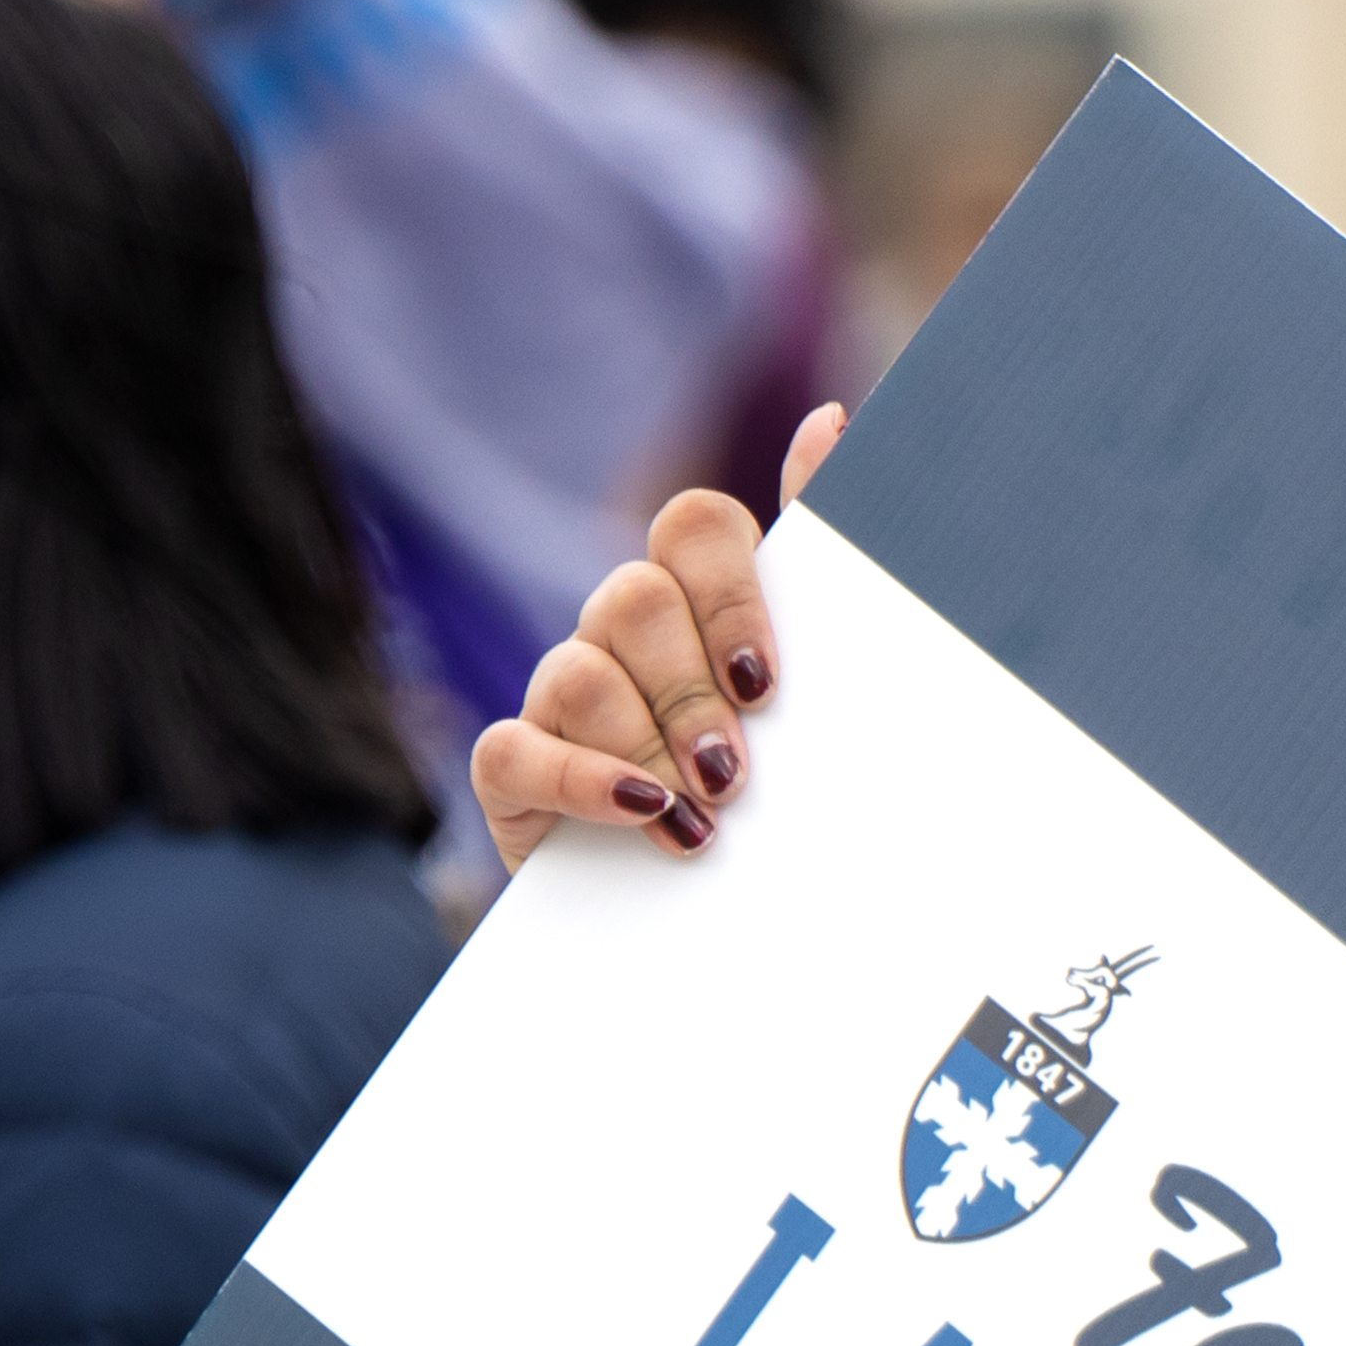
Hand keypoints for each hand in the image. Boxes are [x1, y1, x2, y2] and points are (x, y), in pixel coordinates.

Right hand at [471, 404, 848, 868]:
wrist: (724, 925)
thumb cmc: (785, 801)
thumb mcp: (827, 697)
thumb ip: (830, 562)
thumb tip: (832, 419)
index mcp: (702, 597)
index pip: (697, 527)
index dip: (730, 593)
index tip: (770, 682)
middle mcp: (625, 630)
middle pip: (634, 597)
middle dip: (692, 692)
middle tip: (738, 771)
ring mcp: (561, 693)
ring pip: (578, 670)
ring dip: (646, 748)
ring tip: (701, 821)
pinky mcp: (514, 769)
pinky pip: (512, 747)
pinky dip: (579, 782)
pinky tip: (640, 817)